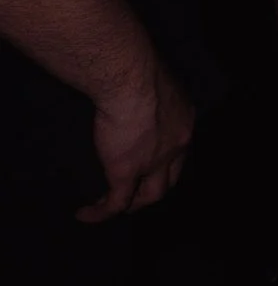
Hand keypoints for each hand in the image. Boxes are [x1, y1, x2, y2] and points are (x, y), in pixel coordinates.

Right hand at [79, 50, 193, 220]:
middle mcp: (177, 144)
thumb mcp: (154, 84)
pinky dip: (101, 212)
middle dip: (151, 189)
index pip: (180, 150)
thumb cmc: (139, 71)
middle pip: (170, 179)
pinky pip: (116, 202)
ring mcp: (154, 161)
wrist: (131, 78)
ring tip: (109, 206)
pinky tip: (85, 214)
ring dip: (131, 204)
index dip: (166, 162)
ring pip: (149, 196)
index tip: (149, 165)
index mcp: (184, 120)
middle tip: (133, 194)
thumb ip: (149, 96)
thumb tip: (133, 96)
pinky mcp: (127, 172)